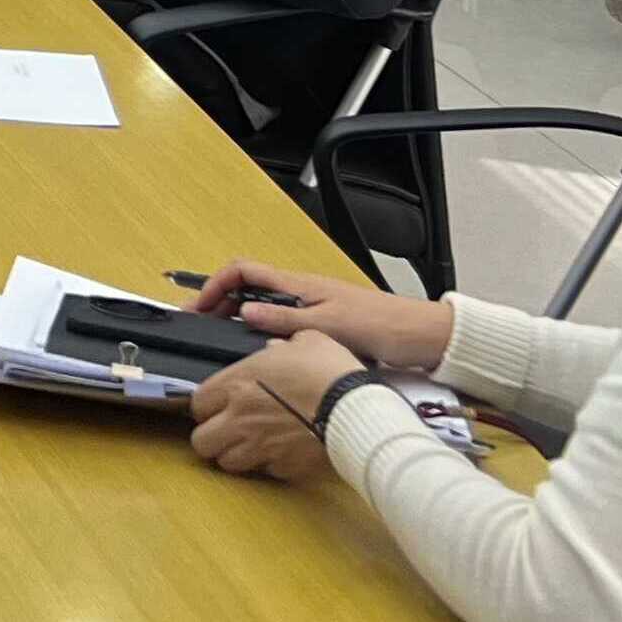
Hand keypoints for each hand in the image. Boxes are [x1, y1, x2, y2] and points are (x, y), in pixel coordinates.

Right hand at [184, 259, 453, 370]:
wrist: (421, 336)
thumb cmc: (382, 326)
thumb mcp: (328, 325)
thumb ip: (285, 320)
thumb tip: (244, 313)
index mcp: (298, 285)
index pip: (243, 271)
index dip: (216, 285)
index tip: (199, 308)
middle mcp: (301, 292)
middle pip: (247, 288)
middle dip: (219, 303)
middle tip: (199, 327)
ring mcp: (311, 307)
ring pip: (261, 305)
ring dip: (237, 316)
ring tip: (220, 338)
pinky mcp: (322, 323)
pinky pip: (279, 321)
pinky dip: (259, 330)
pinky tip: (258, 349)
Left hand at [187, 331, 365, 481]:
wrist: (356, 409)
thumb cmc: (330, 372)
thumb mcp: (306, 341)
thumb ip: (281, 344)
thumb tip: (275, 349)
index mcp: (237, 383)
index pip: (197, 403)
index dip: (206, 405)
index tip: (217, 405)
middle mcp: (240, 418)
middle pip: (201, 441)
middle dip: (211, 436)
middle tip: (226, 430)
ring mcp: (260, 446)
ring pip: (226, 462)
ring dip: (234, 454)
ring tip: (249, 445)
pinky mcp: (282, 467)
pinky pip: (264, 471)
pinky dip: (267, 465)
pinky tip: (280, 453)